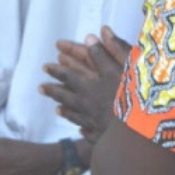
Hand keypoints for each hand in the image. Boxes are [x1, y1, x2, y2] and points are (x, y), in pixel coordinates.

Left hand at [41, 25, 130, 142]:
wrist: (134, 132)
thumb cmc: (130, 96)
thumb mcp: (122, 67)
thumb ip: (106, 52)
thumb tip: (91, 36)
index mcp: (90, 85)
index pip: (70, 75)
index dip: (58, 69)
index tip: (45, 66)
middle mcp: (87, 103)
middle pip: (67, 95)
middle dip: (54, 90)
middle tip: (40, 87)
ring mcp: (93, 122)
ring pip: (75, 115)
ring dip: (65, 110)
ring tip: (56, 109)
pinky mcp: (102, 138)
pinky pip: (89, 133)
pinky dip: (83, 130)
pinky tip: (80, 130)